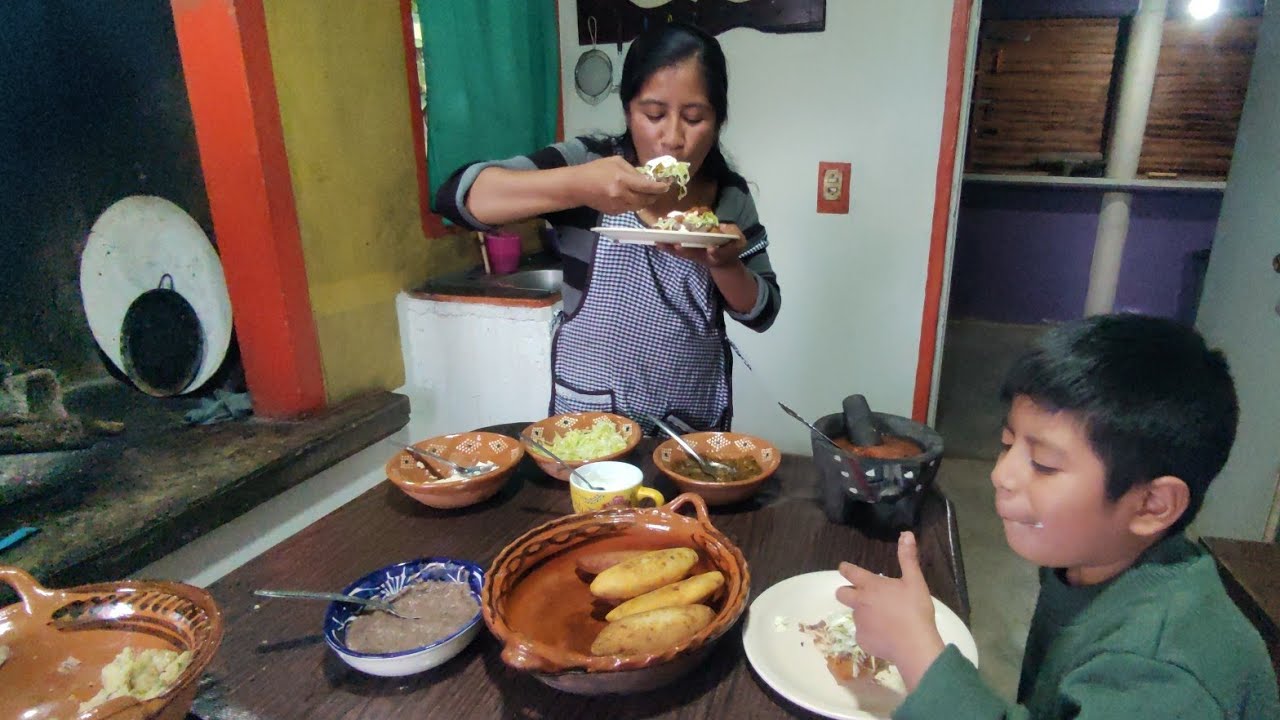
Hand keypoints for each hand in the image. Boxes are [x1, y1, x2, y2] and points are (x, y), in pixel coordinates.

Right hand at [577, 156, 670, 214]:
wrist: (578, 186)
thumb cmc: (596, 169)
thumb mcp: (615, 162)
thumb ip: (632, 170)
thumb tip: (646, 178)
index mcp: (622, 180)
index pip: (647, 186)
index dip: (659, 187)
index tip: (667, 186)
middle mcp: (621, 195)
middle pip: (645, 199)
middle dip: (654, 196)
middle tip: (659, 191)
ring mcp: (617, 206)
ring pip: (639, 207)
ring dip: (645, 201)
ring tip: (647, 194)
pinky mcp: (613, 213)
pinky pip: (629, 210)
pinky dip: (634, 204)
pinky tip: (632, 198)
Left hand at [661, 222, 746, 268]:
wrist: (723, 260)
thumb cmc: (731, 246)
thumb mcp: (739, 241)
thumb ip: (733, 234)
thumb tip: (723, 227)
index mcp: (719, 254)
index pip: (717, 254)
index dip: (716, 252)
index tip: (712, 250)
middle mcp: (704, 256)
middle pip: (693, 254)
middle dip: (685, 250)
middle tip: (677, 245)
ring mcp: (694, 255)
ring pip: (681, 253)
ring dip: (670, 248)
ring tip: (659, 242)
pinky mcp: (686, 253)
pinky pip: (674, 250)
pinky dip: (666, 246)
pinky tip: (656, 241)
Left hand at [835, 532, 945, 690]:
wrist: (914, 645)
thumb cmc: (915, 610)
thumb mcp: (915, 581)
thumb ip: (908, 558)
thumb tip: (906, 534)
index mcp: (871, 586)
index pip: (850, 572)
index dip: (845, 569)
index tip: (843, 568)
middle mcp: (860, 602)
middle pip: (842, 594)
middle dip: (847, 592)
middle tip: (863, 596)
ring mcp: (859, 623)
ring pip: (855, 615)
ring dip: (865, 614)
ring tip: (885, 620)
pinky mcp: (862, 640)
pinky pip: (863, 634)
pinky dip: (871, 633)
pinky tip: (887, 636)